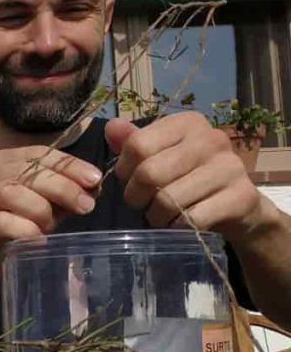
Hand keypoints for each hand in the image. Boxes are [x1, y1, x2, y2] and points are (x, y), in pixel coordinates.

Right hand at [0, 146, 101, 284]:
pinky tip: (39, 239)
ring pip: (11, 192)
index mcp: (0, 162)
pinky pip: (0, 222)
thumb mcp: (43, 205)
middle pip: (26, 171)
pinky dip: (25, 229)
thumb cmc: (14, 228)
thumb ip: (64, 193)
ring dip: (40, 208)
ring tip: (53, 226)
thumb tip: (93, 185)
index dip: (68, 165)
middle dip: (61, 186)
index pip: (37, 154)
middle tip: (85, 204)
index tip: (94, 179)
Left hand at [106, 114, 264, 241]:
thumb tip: (111, 127)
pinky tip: (179, 225)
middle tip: (143, 204)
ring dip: (156, 217)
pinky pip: (191, 219)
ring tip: (161, 216)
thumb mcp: (159, 156)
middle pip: (149, 173)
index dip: (124, 171)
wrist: (237, 205)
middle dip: (137, 198)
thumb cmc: (188, 178)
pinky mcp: (241, 196)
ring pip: (168, 200)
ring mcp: (230, 167)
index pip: (137, 145)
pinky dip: (176, 228)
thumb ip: (133, 143)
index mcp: (188, 123)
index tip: (130, 182)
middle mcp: (212, 139)